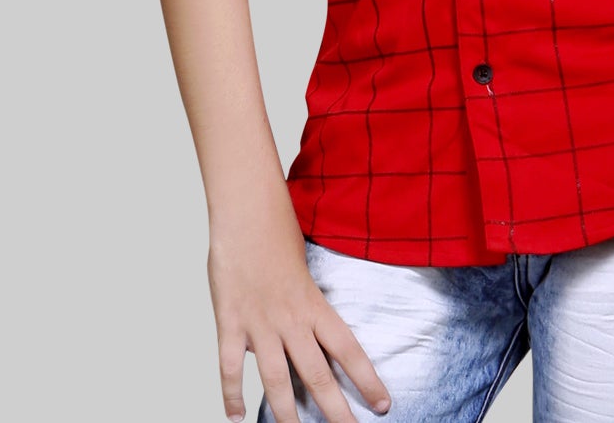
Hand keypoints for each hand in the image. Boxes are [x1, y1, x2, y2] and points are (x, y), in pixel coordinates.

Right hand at [208, 213, 391, 421]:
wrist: (247, 211)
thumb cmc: (277, 233)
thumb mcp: (303, 268)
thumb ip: (303, 305)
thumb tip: (296, 335)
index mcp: (315, 304)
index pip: (348, 349)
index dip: (367, 380)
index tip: (383, 405)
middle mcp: (291, 319)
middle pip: (318, 375)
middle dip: (335, 411)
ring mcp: (260, 323)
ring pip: (277, 380)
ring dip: (286, 414)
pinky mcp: (230, 322)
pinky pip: (231, 367)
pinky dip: (232, 395)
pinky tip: (236, 417)